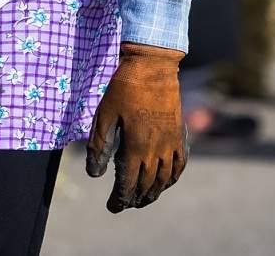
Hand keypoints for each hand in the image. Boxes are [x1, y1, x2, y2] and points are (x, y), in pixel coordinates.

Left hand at [86, 43, 186, 212]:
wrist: (153, 66)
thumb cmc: (124, 88)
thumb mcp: (105, 114)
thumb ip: (99, 146)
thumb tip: (95, 174)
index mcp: (136, 147)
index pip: (128, 184)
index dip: (120, 199)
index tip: (112, 207)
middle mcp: (156, 150)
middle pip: (147, 185)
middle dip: (135, 199)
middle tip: (125, 205)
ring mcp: (171, 143)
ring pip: (164, 179)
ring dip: (154, 193)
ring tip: (144, 200)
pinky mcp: (179, 134)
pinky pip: (180, 163)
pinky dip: (173, 177)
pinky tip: (166, 182)